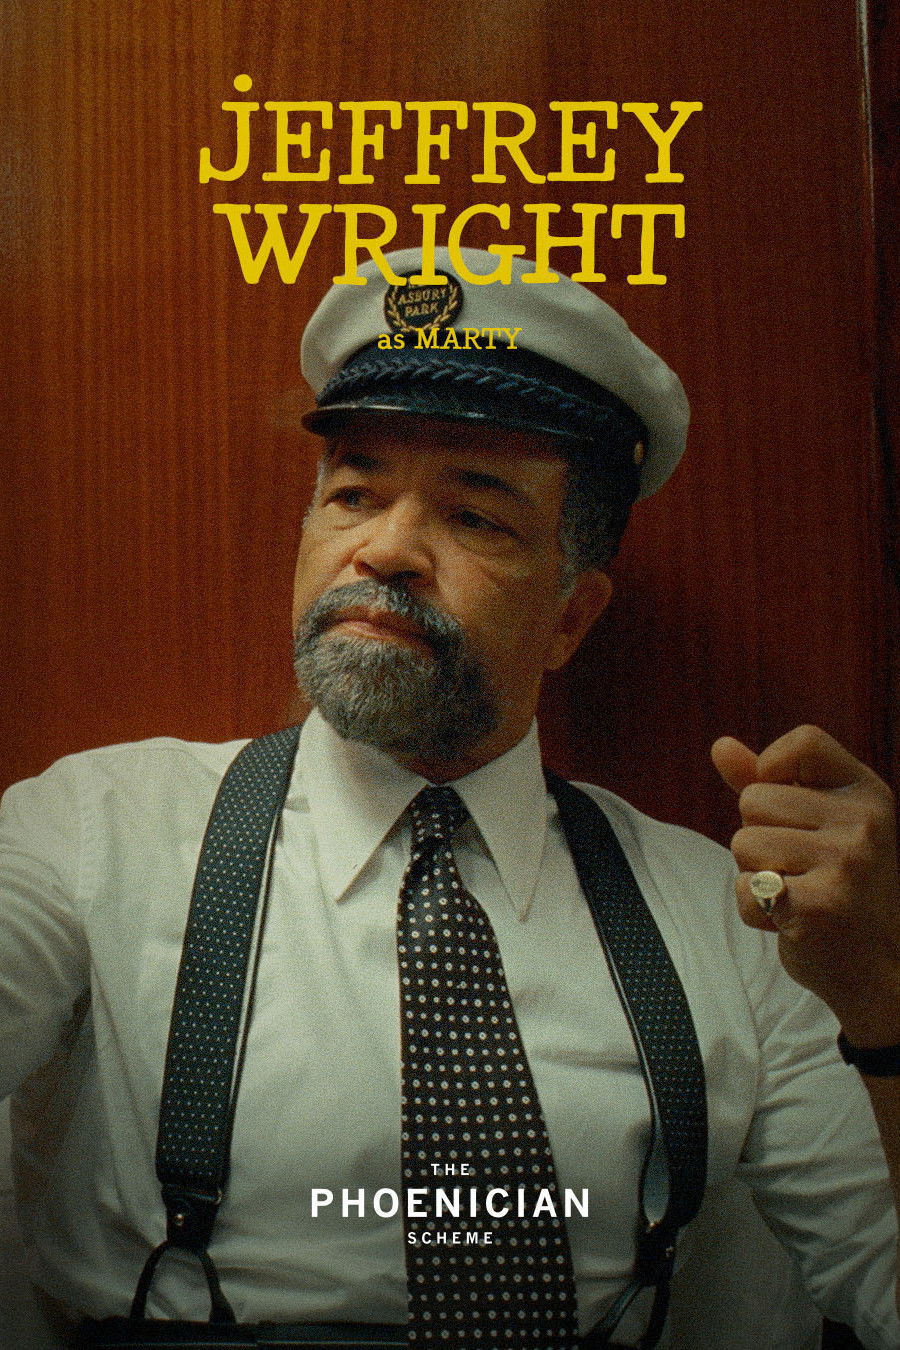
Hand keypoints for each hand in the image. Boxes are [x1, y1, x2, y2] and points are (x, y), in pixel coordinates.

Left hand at [712, 725, 899, 1045]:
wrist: (880, 969)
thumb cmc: (839, 886)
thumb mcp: (815, 823)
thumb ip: (768, 782)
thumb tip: (719, 746)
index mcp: (867, 793)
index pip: (804, 742)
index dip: (773, 770)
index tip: (788, 808)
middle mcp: (864, 822)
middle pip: (753, 799)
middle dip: (759, 838)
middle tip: (802, 869)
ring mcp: (846, 864)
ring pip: (742, 844)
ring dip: (756, 876)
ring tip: (799, 893)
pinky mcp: (820, 907)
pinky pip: (745, 889)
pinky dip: (756, 911)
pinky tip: (794, 921)